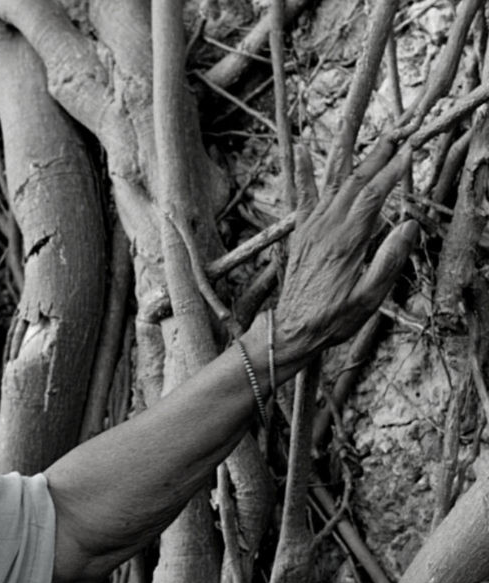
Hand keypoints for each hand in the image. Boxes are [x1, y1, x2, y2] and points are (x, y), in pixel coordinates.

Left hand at [275, 139, 418, 367]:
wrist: (292, 330)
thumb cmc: (333, 318)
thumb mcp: (369, 297)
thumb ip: (388, 260)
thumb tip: (409, 225)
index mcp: (346, 243)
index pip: (374, 197)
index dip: (393, 172)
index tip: (411, 150)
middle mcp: (325, 229)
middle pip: (355, 184)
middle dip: (377, 157)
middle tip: (397, 134)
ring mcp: (309, 229)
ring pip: (332, 185)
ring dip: (349, 157)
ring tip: (362, 132)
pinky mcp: (300, 234)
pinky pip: (302, 197)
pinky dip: (302, 173)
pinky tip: (301, 150)